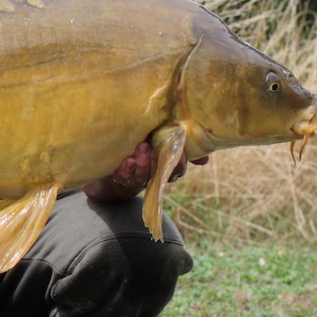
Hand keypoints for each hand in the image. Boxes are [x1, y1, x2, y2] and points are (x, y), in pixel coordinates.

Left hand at [83, 142, 209, 201]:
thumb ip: (178, 141)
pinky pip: (124, 177)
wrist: (112, 156)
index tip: (180, 154)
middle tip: (153, 147)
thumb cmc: (141, 141)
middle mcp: (151, 175)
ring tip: (141, 147)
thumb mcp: (160, 137)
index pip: (177, 170)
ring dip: (143, 163)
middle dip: (158, 162)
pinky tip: (128, 160)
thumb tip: (205, 155)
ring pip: (142, 177)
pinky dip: (127, 169)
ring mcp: (135, 178)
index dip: (180, 164)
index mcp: (164, 166)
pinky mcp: (119, 177)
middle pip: (160, 174)